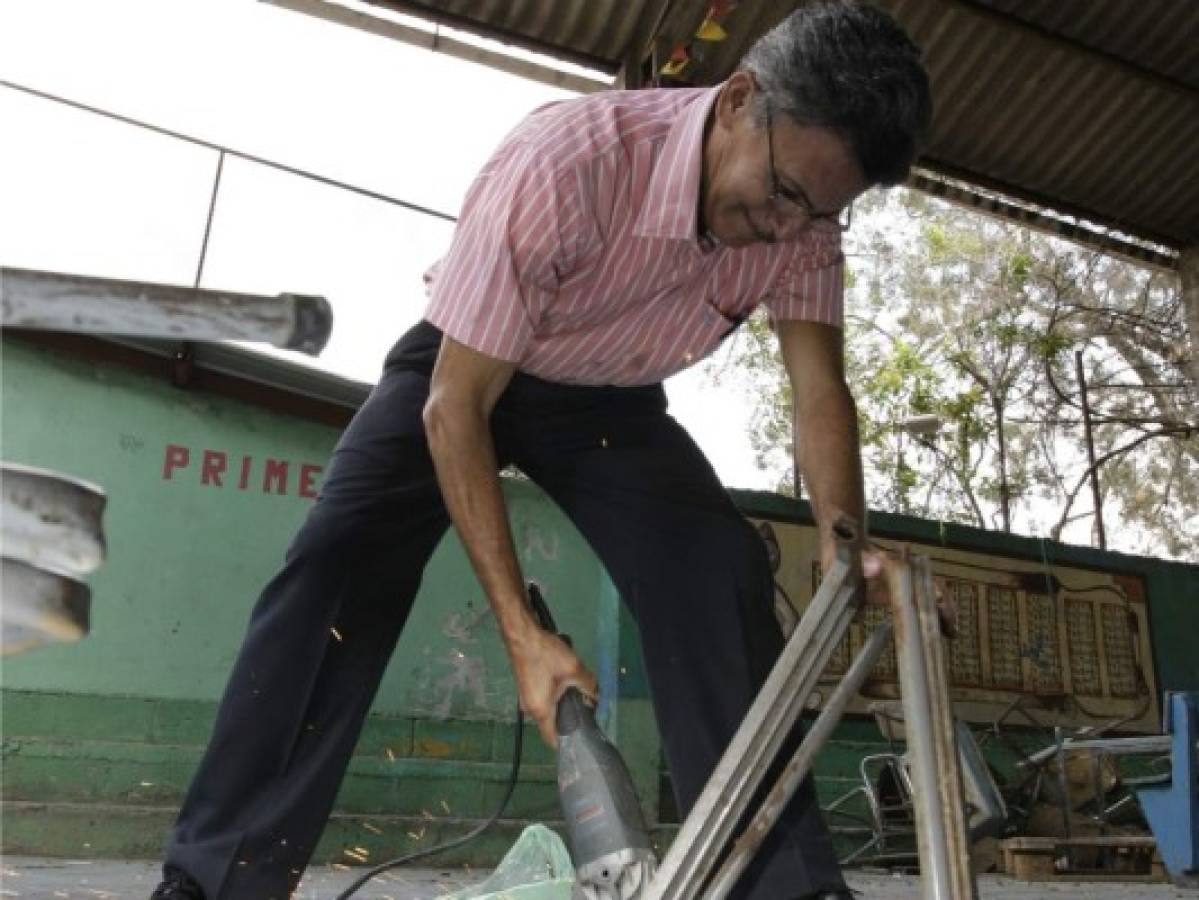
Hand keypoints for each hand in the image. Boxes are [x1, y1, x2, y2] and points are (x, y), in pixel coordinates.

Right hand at [509, 628, 598, 747]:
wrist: (522, 634)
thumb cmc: (545, 655)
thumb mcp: (574, 670)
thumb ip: (589, 686)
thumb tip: (596, 697)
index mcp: (541, 712)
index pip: (552, 740)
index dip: (568, 741)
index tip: (583, 735)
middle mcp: (529, 710)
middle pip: (552, 722)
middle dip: (569, 715)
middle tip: (586, 704)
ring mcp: (525, 698)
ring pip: (549, 708)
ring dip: (562, 700)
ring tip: (574, 686)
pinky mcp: (526, 687)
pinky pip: (543, 697)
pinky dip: (554, 692)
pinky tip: (562, 677)